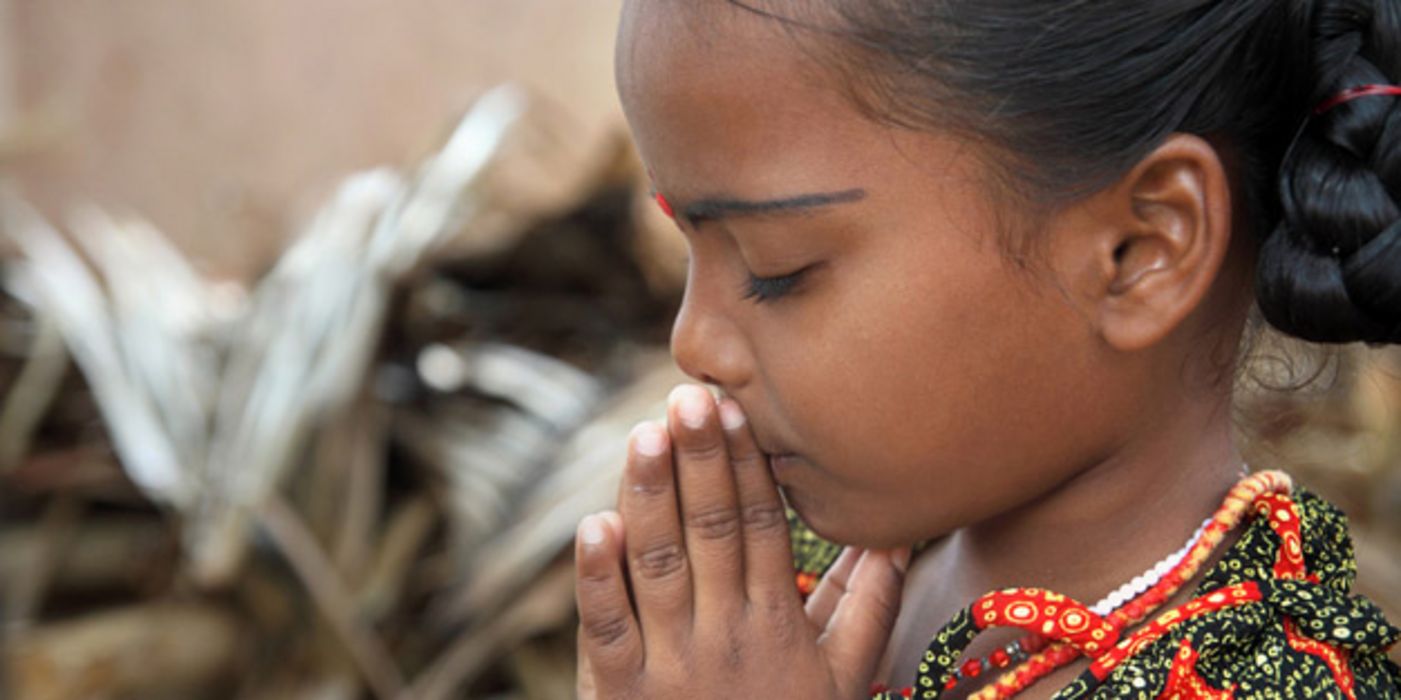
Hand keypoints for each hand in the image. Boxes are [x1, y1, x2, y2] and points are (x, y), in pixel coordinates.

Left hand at [574, 384, 911, 698]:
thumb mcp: (846, 676)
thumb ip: (869, 602)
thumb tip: (896, 530)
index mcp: (778, 622)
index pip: (764, 528)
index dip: (749, 466)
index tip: (739, 410)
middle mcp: (726, 634)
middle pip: (715, 532)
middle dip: (703, 461)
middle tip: (691, 396)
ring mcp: (671, 662)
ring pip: (659, 564)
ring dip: (652, 496)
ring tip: (646, 433)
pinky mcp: (620, 691)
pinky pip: (606, 626)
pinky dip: (597, 577)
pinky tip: (594, 524)